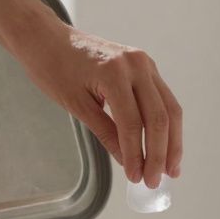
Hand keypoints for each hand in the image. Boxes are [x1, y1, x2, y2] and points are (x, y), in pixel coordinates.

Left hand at [17, 25, 182, 187]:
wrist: (47, 38)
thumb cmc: (54, 67)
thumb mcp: (77, 105)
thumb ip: (106, 133)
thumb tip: (127, 161)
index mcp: (115, 73)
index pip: (133, 123)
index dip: (137, 155)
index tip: (136, 178)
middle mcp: (137, 65)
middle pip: (160, 117)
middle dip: (160, 153)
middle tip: (155, 180)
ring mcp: (145, 63)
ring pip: (169, 108)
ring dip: (172, 141)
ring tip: (170, 168)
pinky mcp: (146, 66)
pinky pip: (163, 98)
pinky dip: (165, 124)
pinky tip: (164, 145)